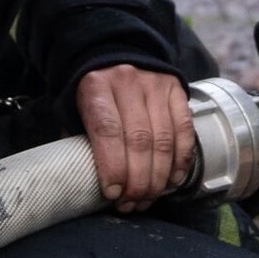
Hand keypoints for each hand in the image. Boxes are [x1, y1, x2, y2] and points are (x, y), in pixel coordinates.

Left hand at [77, 64, 193, 211]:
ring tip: (148, 198)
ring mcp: (155, 84)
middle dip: (137, 180)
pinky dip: (180, 160)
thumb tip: (85, 183)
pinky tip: (172, 180)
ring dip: (158, 177)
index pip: (108, 130)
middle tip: (132, 204)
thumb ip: (79, 141)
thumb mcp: (74, 110)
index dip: (113, 166)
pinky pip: (184, 130)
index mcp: (96, 86)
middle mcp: (127, 82)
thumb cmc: (92, 95)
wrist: (113, 54)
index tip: (113, 194)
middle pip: (139, 140)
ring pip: (163, 139)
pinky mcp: (176, 89)